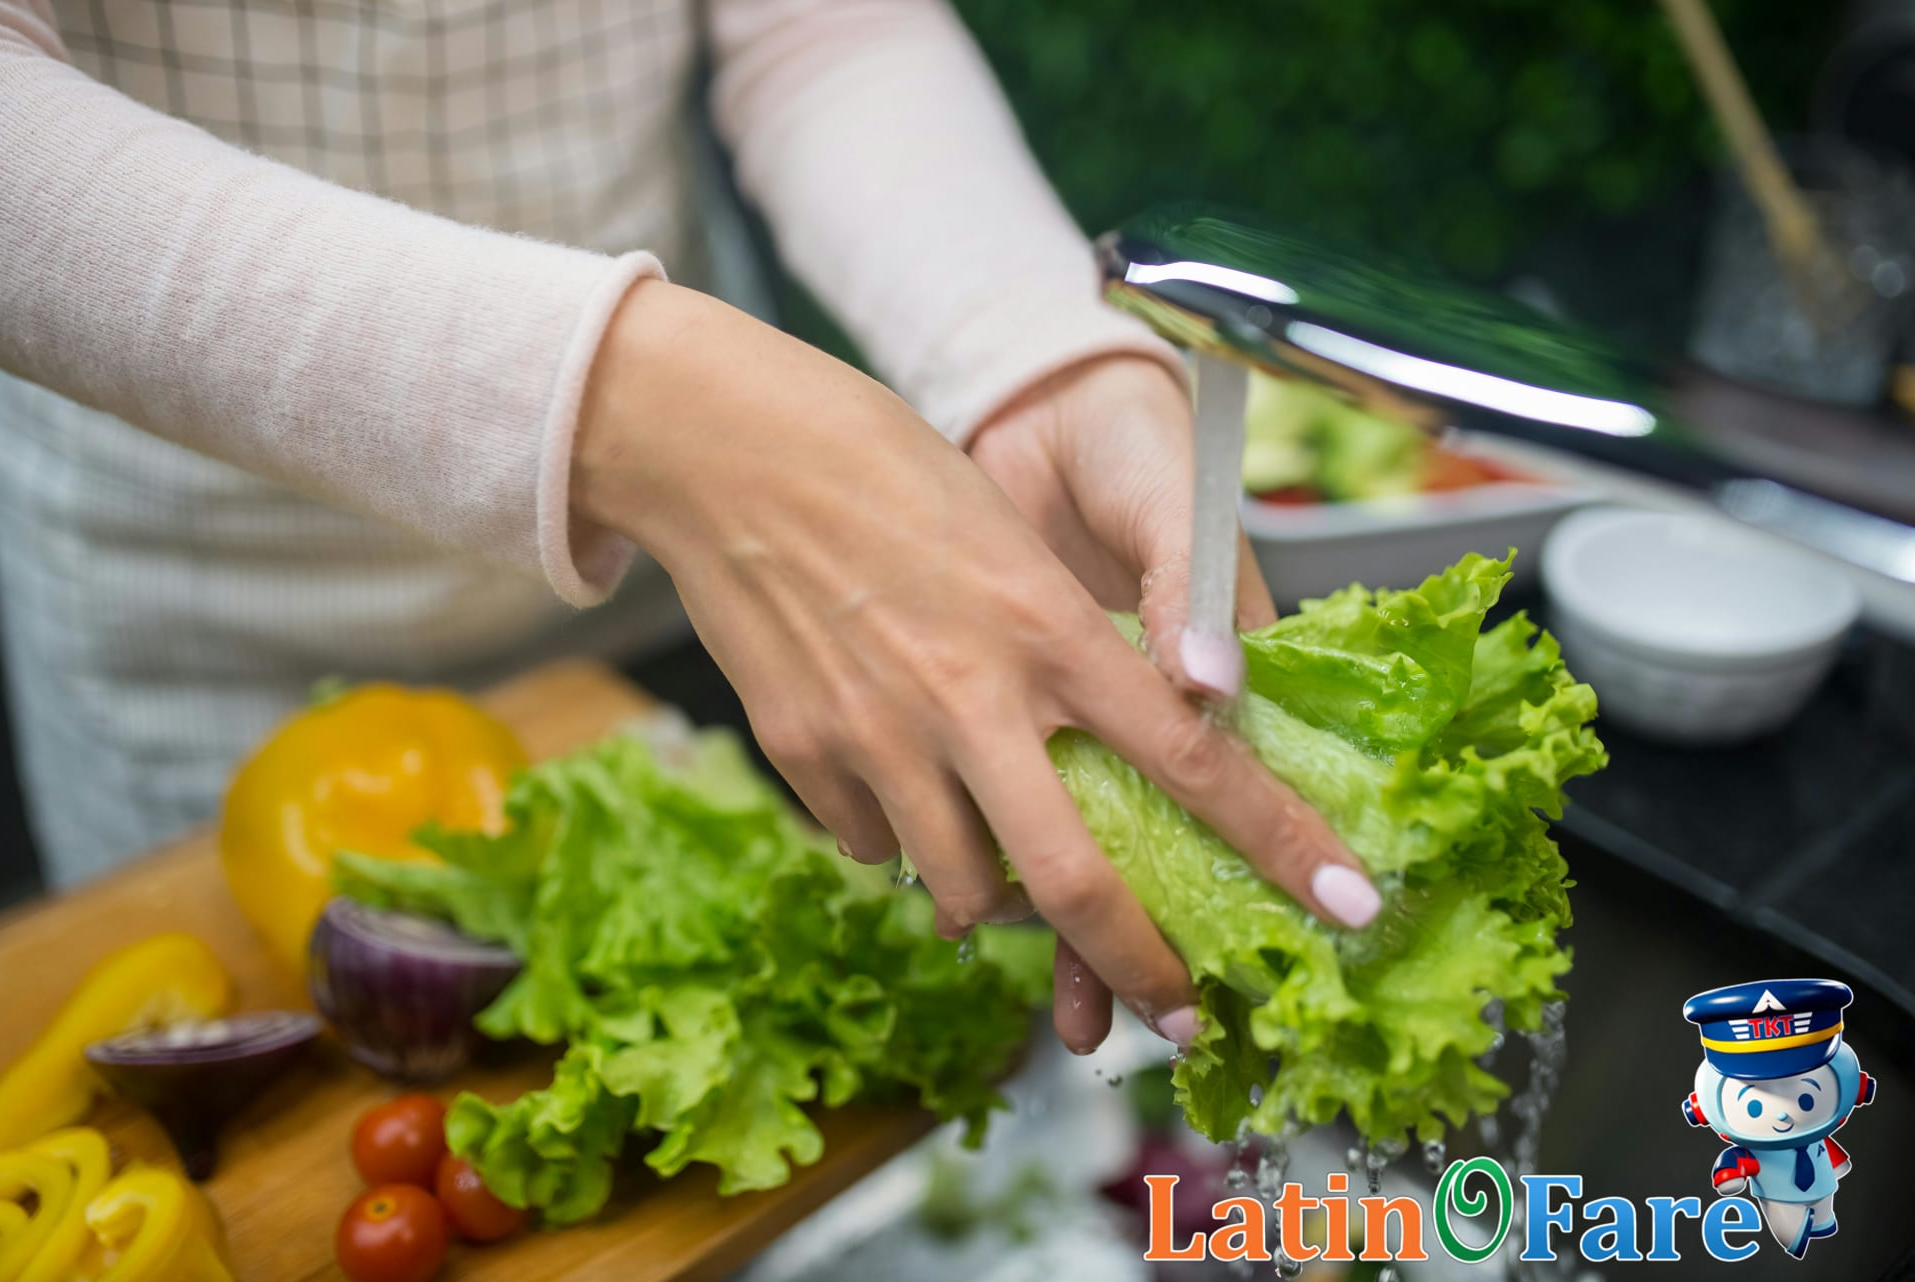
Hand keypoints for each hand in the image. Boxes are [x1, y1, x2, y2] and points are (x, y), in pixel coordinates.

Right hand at [574, 283, 1369, 1050]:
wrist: (722, 444)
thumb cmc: (881, 466)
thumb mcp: (1008, 539)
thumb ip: (1068, 650)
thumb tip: (1131, 731)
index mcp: (1049, 627)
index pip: (1192, 756)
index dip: (1280, 841)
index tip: (1347, 901)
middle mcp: (973, 697)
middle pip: (1076, 879)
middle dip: (1140, 967)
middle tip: (1178, 1015)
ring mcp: (879, 736)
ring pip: (962, 889)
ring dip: (997, 903)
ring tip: (1002, 873)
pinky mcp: (802, 755)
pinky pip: (872, 846)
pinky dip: (901, 841)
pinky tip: (899, 784)